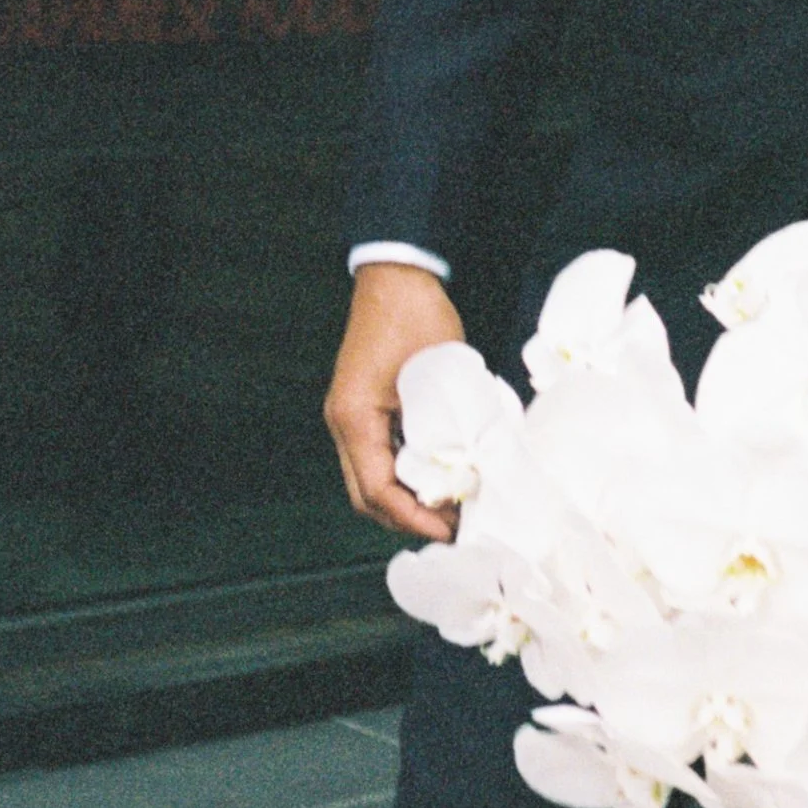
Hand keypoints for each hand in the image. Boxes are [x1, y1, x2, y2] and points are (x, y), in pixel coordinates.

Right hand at [325, 264, 467, 539]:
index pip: (377, 490)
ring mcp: (351, 417)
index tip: (448, 529)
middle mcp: (344, 422)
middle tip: (451, 527)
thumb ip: (442, 428)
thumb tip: (463, 476)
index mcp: (354, 418)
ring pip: (370, 481)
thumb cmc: (417, 317)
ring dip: (405, 500)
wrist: (397, 278)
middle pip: (366, 496)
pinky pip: (378, 458)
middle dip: (406, 518)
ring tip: (448, 509)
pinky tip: (437, 479)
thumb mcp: (437, 377)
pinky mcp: (363, 410)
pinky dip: (404, 476)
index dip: (413, 517)